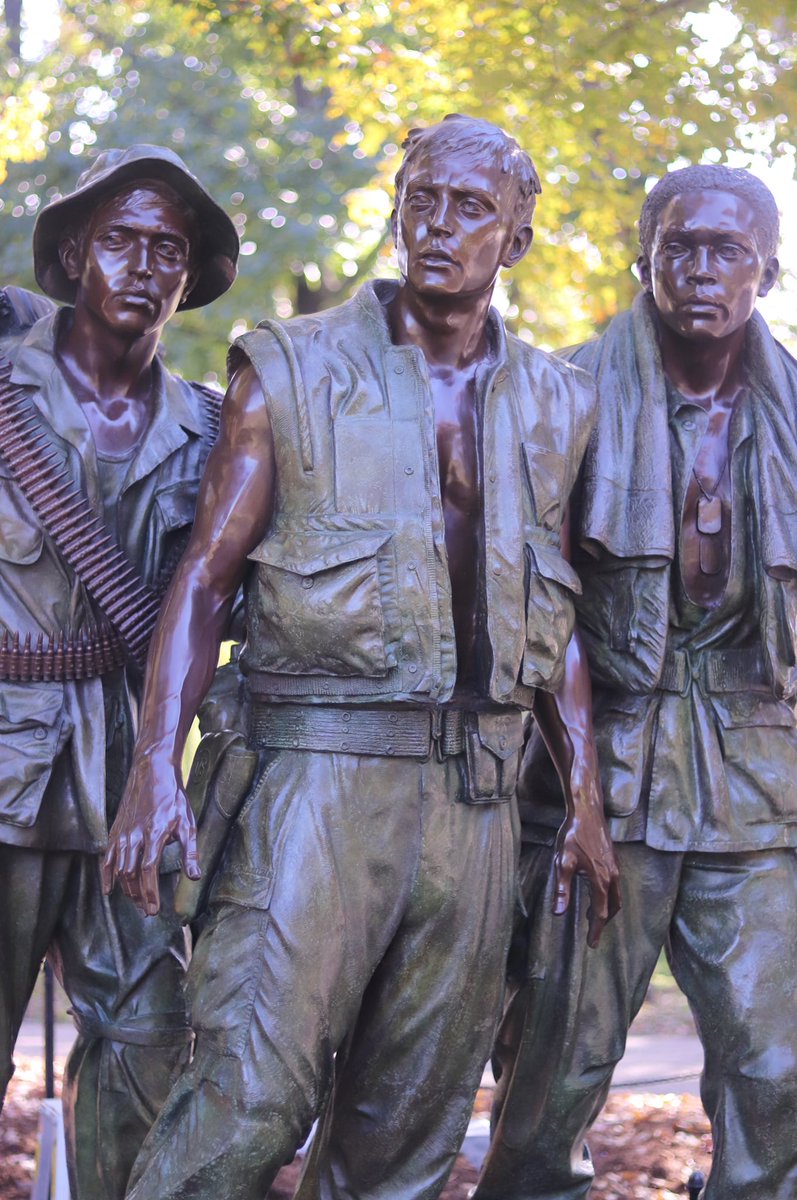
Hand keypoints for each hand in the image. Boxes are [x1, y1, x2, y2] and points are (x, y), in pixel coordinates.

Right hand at [101, 753, 199, 915]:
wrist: (151, 771)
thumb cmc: (172, 797)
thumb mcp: (187, 822)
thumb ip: (190, 851)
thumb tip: (195, 877)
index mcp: (154, 834)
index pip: (148, 871)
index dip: (150, 893)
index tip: (155, 910)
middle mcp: (134, 836)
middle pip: (132, 874)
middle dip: (139, 896)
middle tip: (148, 911)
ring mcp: (121, 834)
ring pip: (119, 869)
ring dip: (127, 889)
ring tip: (137, 903)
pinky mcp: (114, 831)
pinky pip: (107, 858)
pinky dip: (107, 876)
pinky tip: (110, 890)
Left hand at [552, 751, 620, 948]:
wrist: (586, 810)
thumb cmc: (572, 835)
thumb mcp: (563, 863)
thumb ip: (562, 890)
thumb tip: (559, 914)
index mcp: (601, 880)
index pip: (601, 913)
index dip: (596, 930)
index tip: (591, 945)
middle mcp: (613, 875)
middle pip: (613, 907)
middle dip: (604, 922)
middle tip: (593, 933)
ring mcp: (615, 866)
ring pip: (616, 896)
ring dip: (607, 909)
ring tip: (593, 917)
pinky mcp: (613, 859)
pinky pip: (615, 885)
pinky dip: (608, 896)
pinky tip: (595, 893)